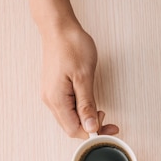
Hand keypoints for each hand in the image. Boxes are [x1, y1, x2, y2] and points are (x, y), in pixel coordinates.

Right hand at [40, 23, 118, 138]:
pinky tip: (90, 105)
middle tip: (109, 121)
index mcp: (56, 99)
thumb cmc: (70, 46)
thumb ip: (87, 104)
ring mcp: (51, 95)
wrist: (58, 27)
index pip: (74, 130)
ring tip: (100, 111)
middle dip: (91, 128)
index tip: (109, 129)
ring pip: (70, 119)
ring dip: (86, 119)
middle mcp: (51, 100)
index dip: (93, 133)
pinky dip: (80, 111)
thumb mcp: (84, 77)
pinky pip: (68, 108)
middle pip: (71, 127)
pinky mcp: (55, 89)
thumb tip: (90, 126)